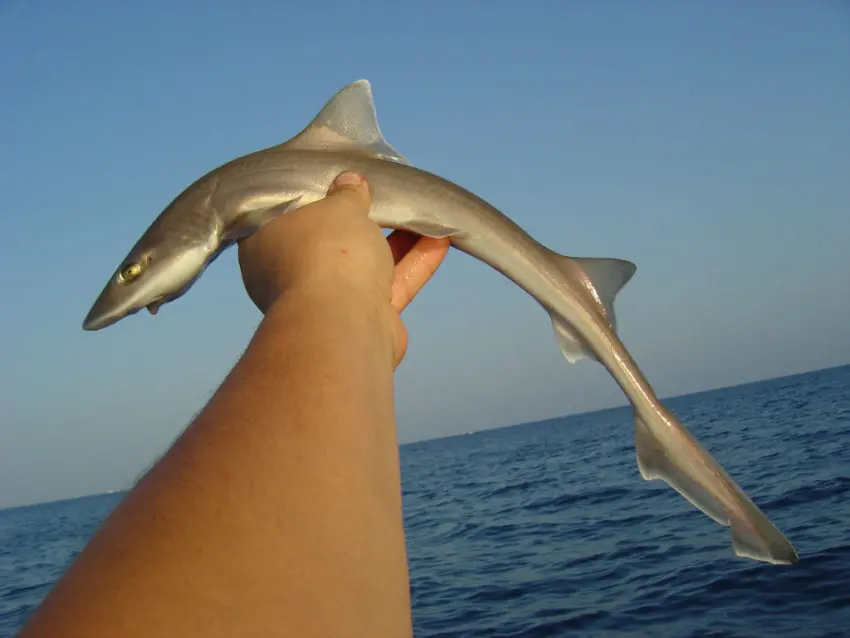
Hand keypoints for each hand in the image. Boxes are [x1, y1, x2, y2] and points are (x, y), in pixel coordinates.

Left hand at [237, 171, 450, 367]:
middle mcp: (291, 274)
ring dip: (398, 239)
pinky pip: (390, 285)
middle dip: (364, 218)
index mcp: (266, 244)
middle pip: (332, 239)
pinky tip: (440, 240)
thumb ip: (347, 193)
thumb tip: (350, 182)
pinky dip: (413, 263)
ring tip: (424, 213)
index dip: (314, 196)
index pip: (286, 214)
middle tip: (386, 193)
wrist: (343, 324)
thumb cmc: (325, 253)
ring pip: (366, 263)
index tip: (338, 180)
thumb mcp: (338, 207)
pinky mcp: (363, 319)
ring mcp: (328, 300)